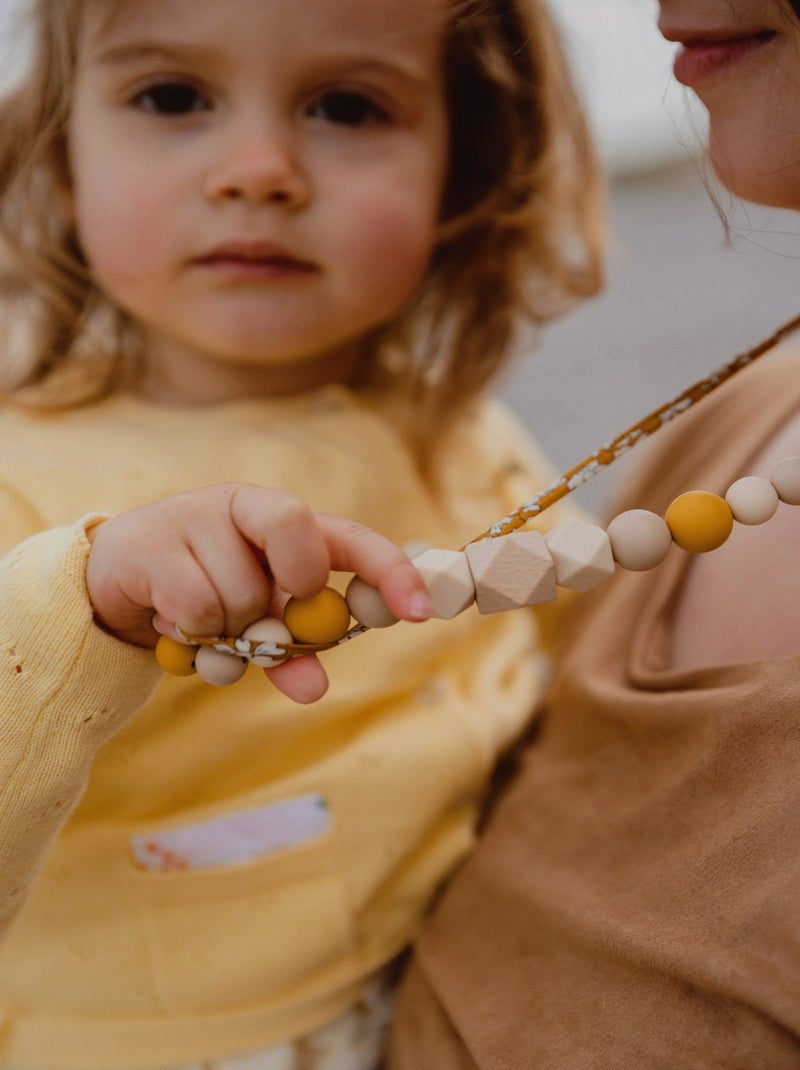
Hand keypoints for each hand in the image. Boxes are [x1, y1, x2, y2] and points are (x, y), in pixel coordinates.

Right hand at [85, 483, 430, 702]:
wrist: (118, 580)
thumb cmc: (204, 594)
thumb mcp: (254, 624)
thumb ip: (287, 650)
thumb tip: (313, 686)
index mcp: (285, 521)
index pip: (351, 538)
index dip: (389, 570)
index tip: (418, 611)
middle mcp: (247, 505)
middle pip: (302, 557)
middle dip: (291, 601)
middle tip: (260, 615)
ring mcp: (197, 515)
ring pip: (245, 596)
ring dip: (228, 630)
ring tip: (202, 622)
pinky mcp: (153, 541)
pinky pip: (198, 607)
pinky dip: (193, 633)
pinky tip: (172, 622)